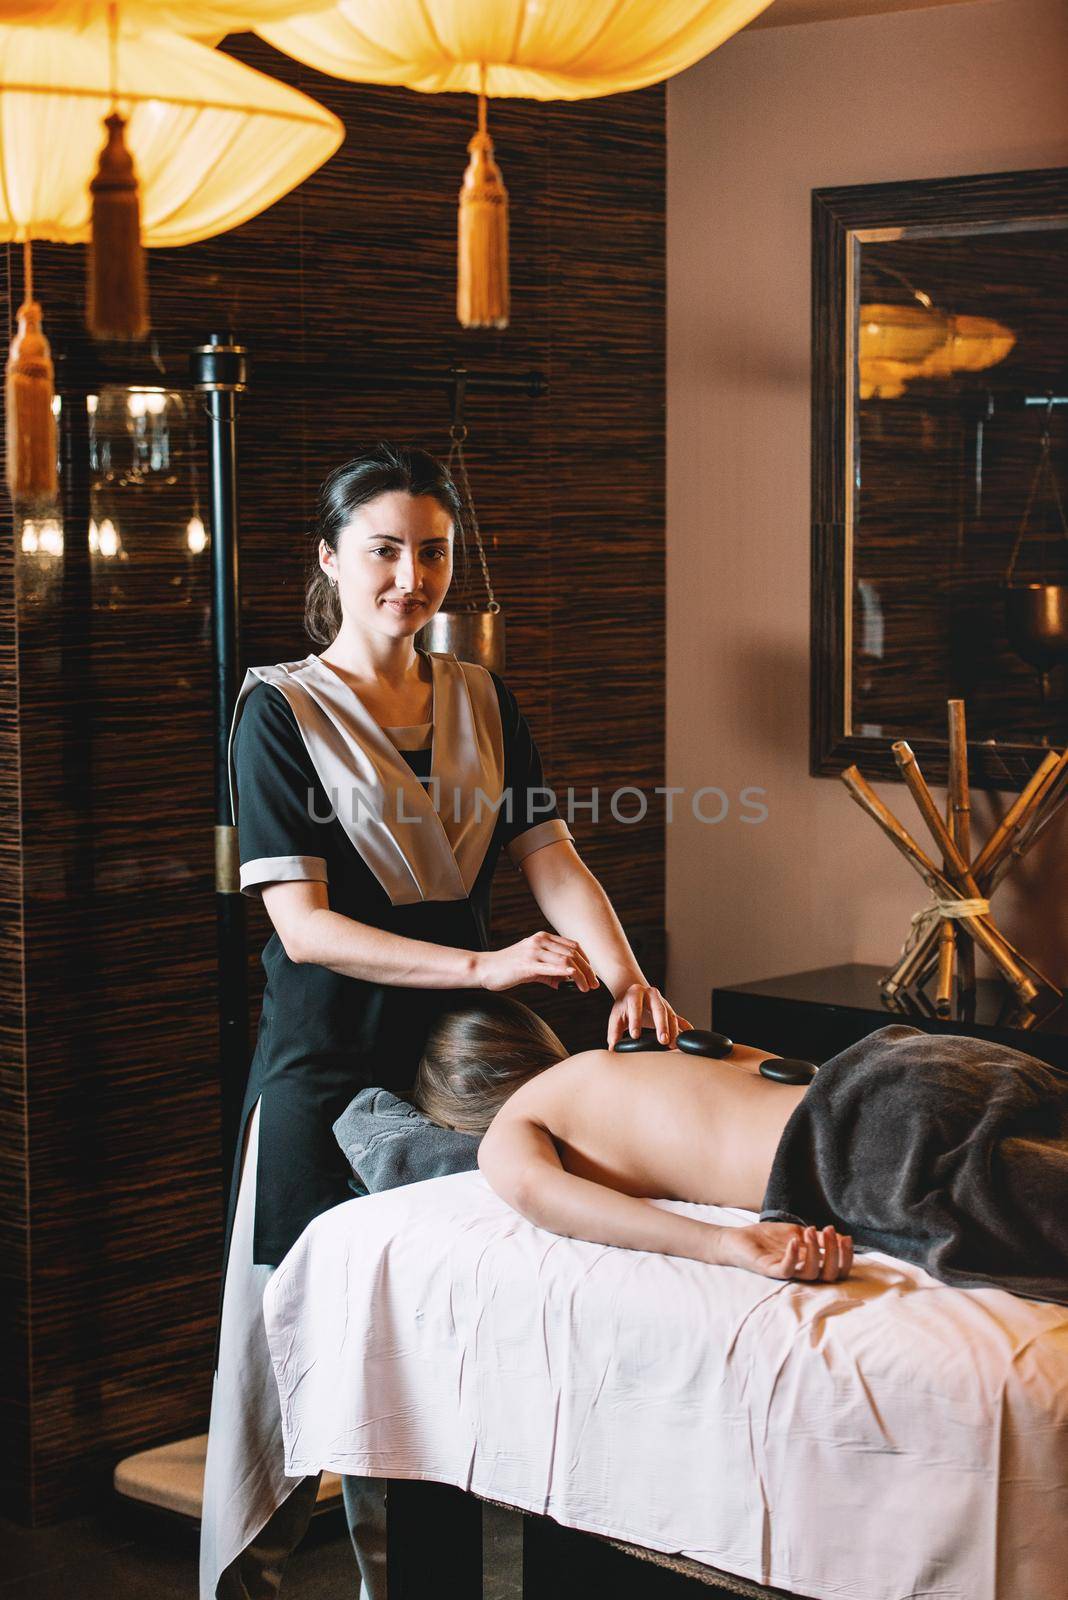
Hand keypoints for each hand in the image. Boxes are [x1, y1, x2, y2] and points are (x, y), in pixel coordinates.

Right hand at [474, 933, 598, 992]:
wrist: (486, 969)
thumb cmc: (508, 968)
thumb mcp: (533, 967)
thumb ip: (550, 972)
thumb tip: (566, 981)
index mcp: (543, 938)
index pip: (573, 946)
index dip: (586, 961)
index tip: (592, 975)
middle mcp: (540, 941)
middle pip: (574, 952)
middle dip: (588, 969)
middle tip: (594, 984)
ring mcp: (534, 951)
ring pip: (567, 959)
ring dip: (581, 975)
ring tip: (586, 988)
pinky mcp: (528, 964)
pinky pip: (553, 966)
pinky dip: (567, 972)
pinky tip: (575, 979)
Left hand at [607, 983, 692, 1049]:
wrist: (636, 994)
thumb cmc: (624, 1007)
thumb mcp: (616, 1016)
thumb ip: (613, 1032)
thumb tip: (612, 1049)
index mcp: (635, 994)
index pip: (635, 1006)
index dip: (635, 1021)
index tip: (635, 1036)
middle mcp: (651, 994)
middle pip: (658, 1009)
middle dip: (661, 1025)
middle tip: (663, 1040)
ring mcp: (663, 1002)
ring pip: (671, 1015)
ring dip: (674, 1031)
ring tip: (673, 1045)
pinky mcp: (671, 1010)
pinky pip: (680, 1019)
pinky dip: (685, 1029)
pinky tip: (688, 1039)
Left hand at [719, 1221, 852, 1281]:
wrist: (738, 1239)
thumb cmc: (768, 1238)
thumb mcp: (797, 1233)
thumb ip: (817, 1238)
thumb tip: (842, 1237)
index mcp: (811, 1264)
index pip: (837, 1269)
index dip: (846, 1257)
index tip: (846, 1238)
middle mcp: (802, 1272)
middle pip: (829, 1275)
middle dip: (834, 1253)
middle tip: (828, 1231)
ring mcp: (787, 1272)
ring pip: (811, 1274)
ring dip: (815, 1251)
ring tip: (809, 1230)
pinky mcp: (771, 1270)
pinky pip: (786, 1270)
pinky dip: (793, 1256)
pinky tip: (794, 1240)